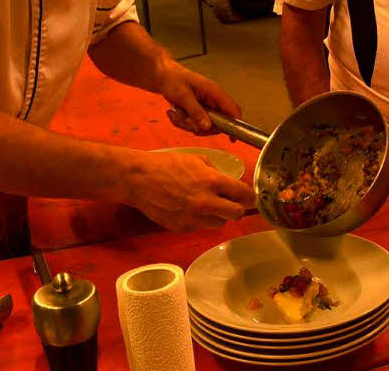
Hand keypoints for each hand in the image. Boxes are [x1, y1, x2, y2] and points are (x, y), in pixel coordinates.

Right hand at [127, 151, 252, 232]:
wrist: (140, 180)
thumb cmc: (167, 165)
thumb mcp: (197, 160)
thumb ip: (216, 173)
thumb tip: (228, 183)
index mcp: (212, 182)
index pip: (244, 194)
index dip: (249, 196)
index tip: (249, 197)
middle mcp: (206, 202)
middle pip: (237, 214)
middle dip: (237, 208)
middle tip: (232, 203)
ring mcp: (194, 218)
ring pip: (219, 223)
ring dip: (218, 215)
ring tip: (206, 204)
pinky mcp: (183, 228)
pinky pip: (200, 227)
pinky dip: (199, 220)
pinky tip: (189, 208)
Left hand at [157, 61, 240, 134]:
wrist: (161, 76)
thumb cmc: (173, 79)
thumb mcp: (183, 96)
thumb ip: (196, 112)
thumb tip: (208, 127)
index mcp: (215, 92)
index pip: (232, 110)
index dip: (235, 124)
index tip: (232, 138)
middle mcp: (213, 100)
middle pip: (216, 124)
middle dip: (198, 126)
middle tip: (185, 120)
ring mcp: (205, 106)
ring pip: (202, 126)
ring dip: (187, 124)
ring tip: (176, 112)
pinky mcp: (197, 111)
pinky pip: (193, 124)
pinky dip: (181, 122)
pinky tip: (174, 112)